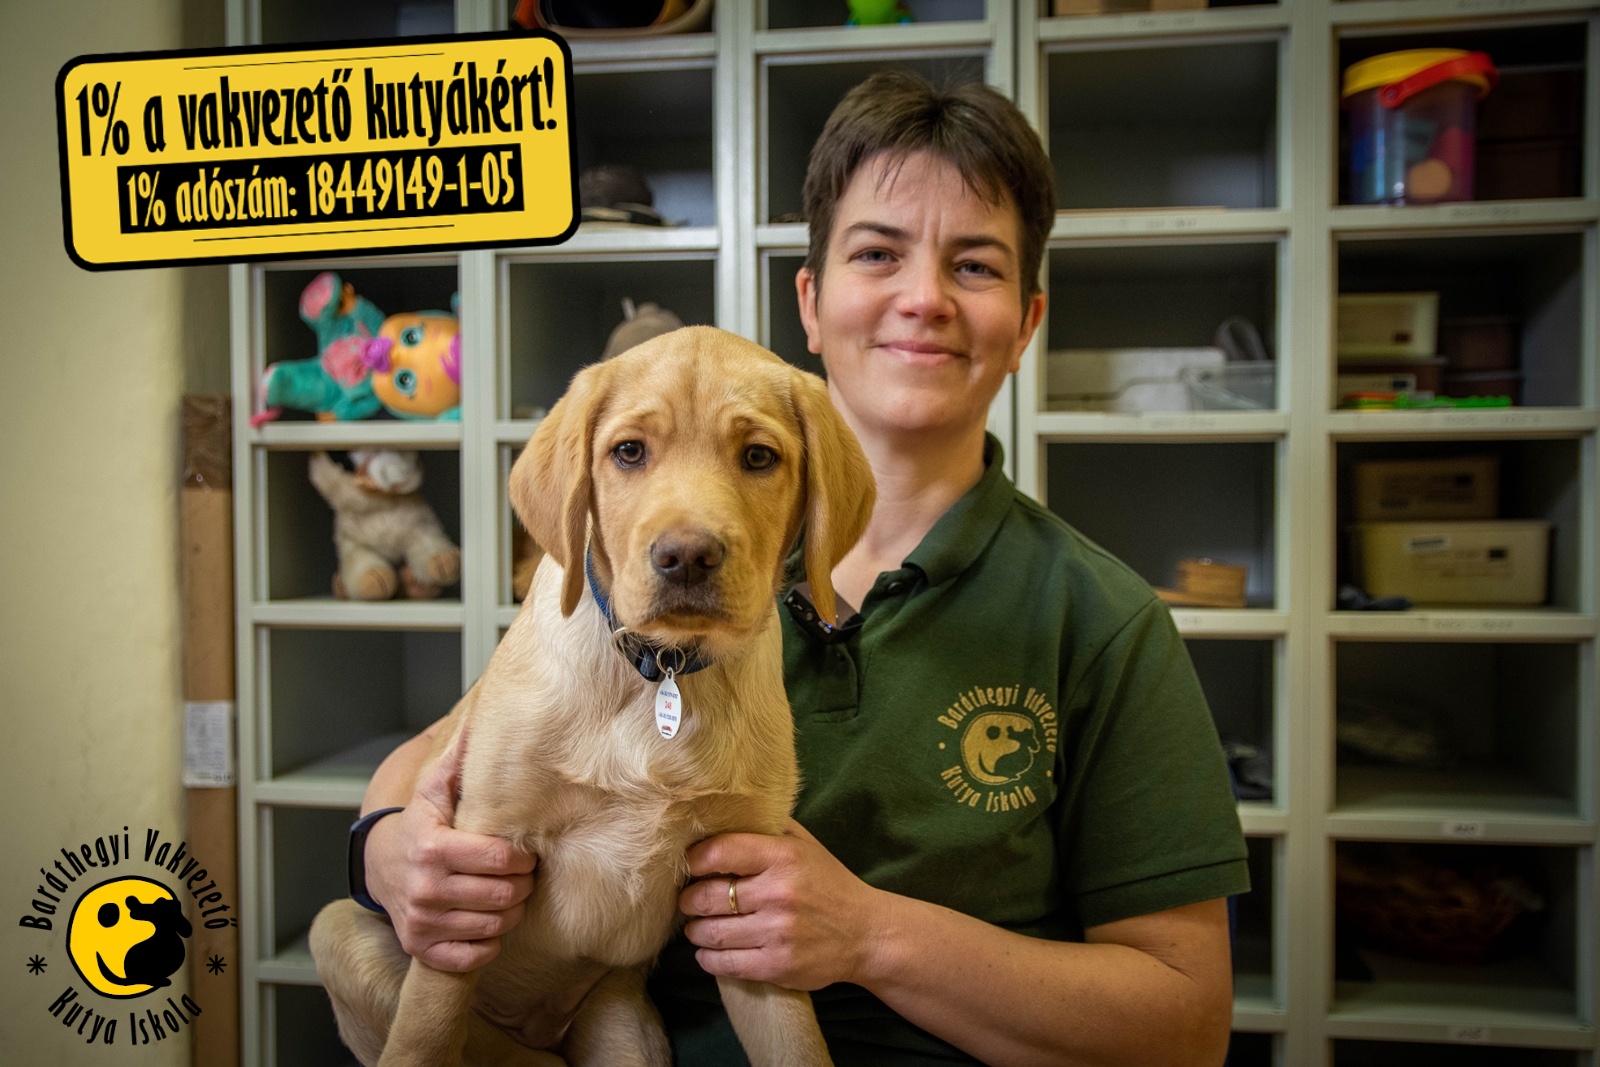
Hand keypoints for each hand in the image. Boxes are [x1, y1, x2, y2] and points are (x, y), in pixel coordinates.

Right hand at [362, 726, 537, 971]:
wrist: (379, 868)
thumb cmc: (420, 826)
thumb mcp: (433, 791)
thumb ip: (457, 762)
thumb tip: (479, 722)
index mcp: (432, 847)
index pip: (500, 857)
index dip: (522, 855)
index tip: (524, 851)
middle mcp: (425, 889)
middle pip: (504, 894)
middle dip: (523, 884)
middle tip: (524, 874)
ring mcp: (422, 923)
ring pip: (495, 926)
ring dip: (511, 912)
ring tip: (509, 895)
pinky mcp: (421, 949)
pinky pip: (474, 957)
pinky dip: (490, 944)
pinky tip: (489, 923)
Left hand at [679, 820, 887, 990]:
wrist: (867, 933)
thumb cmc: (829, 883)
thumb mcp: (805, 844)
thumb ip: (768, 826)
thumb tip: (723, 813)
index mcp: (783, 856)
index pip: (719, 852)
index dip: (694, 860)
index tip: (690, 865)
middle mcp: (779, 893)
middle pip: (705, 897)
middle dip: (689, 899)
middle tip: (689, 900)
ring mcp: (778, 932)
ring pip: (710, 933)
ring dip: (695, 930)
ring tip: (698, 925)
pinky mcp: (777, 966)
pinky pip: (724, 964)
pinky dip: (708, 958)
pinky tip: (710, 951)